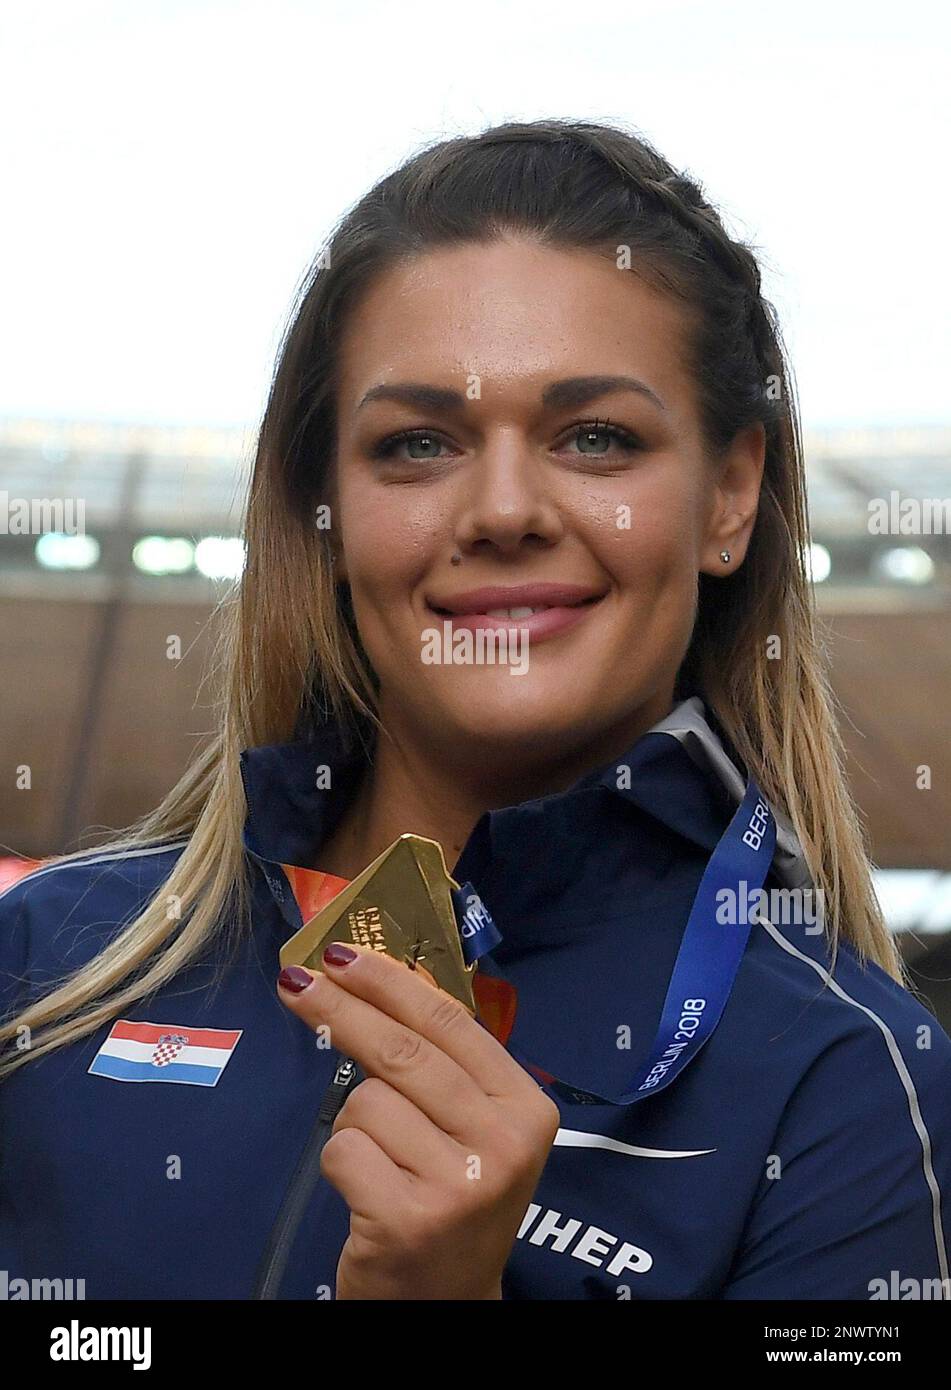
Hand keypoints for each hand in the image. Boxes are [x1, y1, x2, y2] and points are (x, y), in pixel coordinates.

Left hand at [277, 943, 559, 1299]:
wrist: (447, 1300)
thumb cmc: (454, 1196)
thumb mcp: (472, 1127)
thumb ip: (443, 1062)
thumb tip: (382, 977)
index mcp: (526, 1108)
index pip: (450, 1023)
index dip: (389, 982)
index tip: (341, 955)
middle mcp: (503, 1144)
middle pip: (401, 1051)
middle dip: (340, 1008)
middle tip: (295, 981)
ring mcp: (459, 1185)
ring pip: (367, 1103)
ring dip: (355, 1124)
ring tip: (381, 1161)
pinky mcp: (407, 1219)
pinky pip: (344, 1151)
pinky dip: (341, 1164)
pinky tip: (368, 1190)